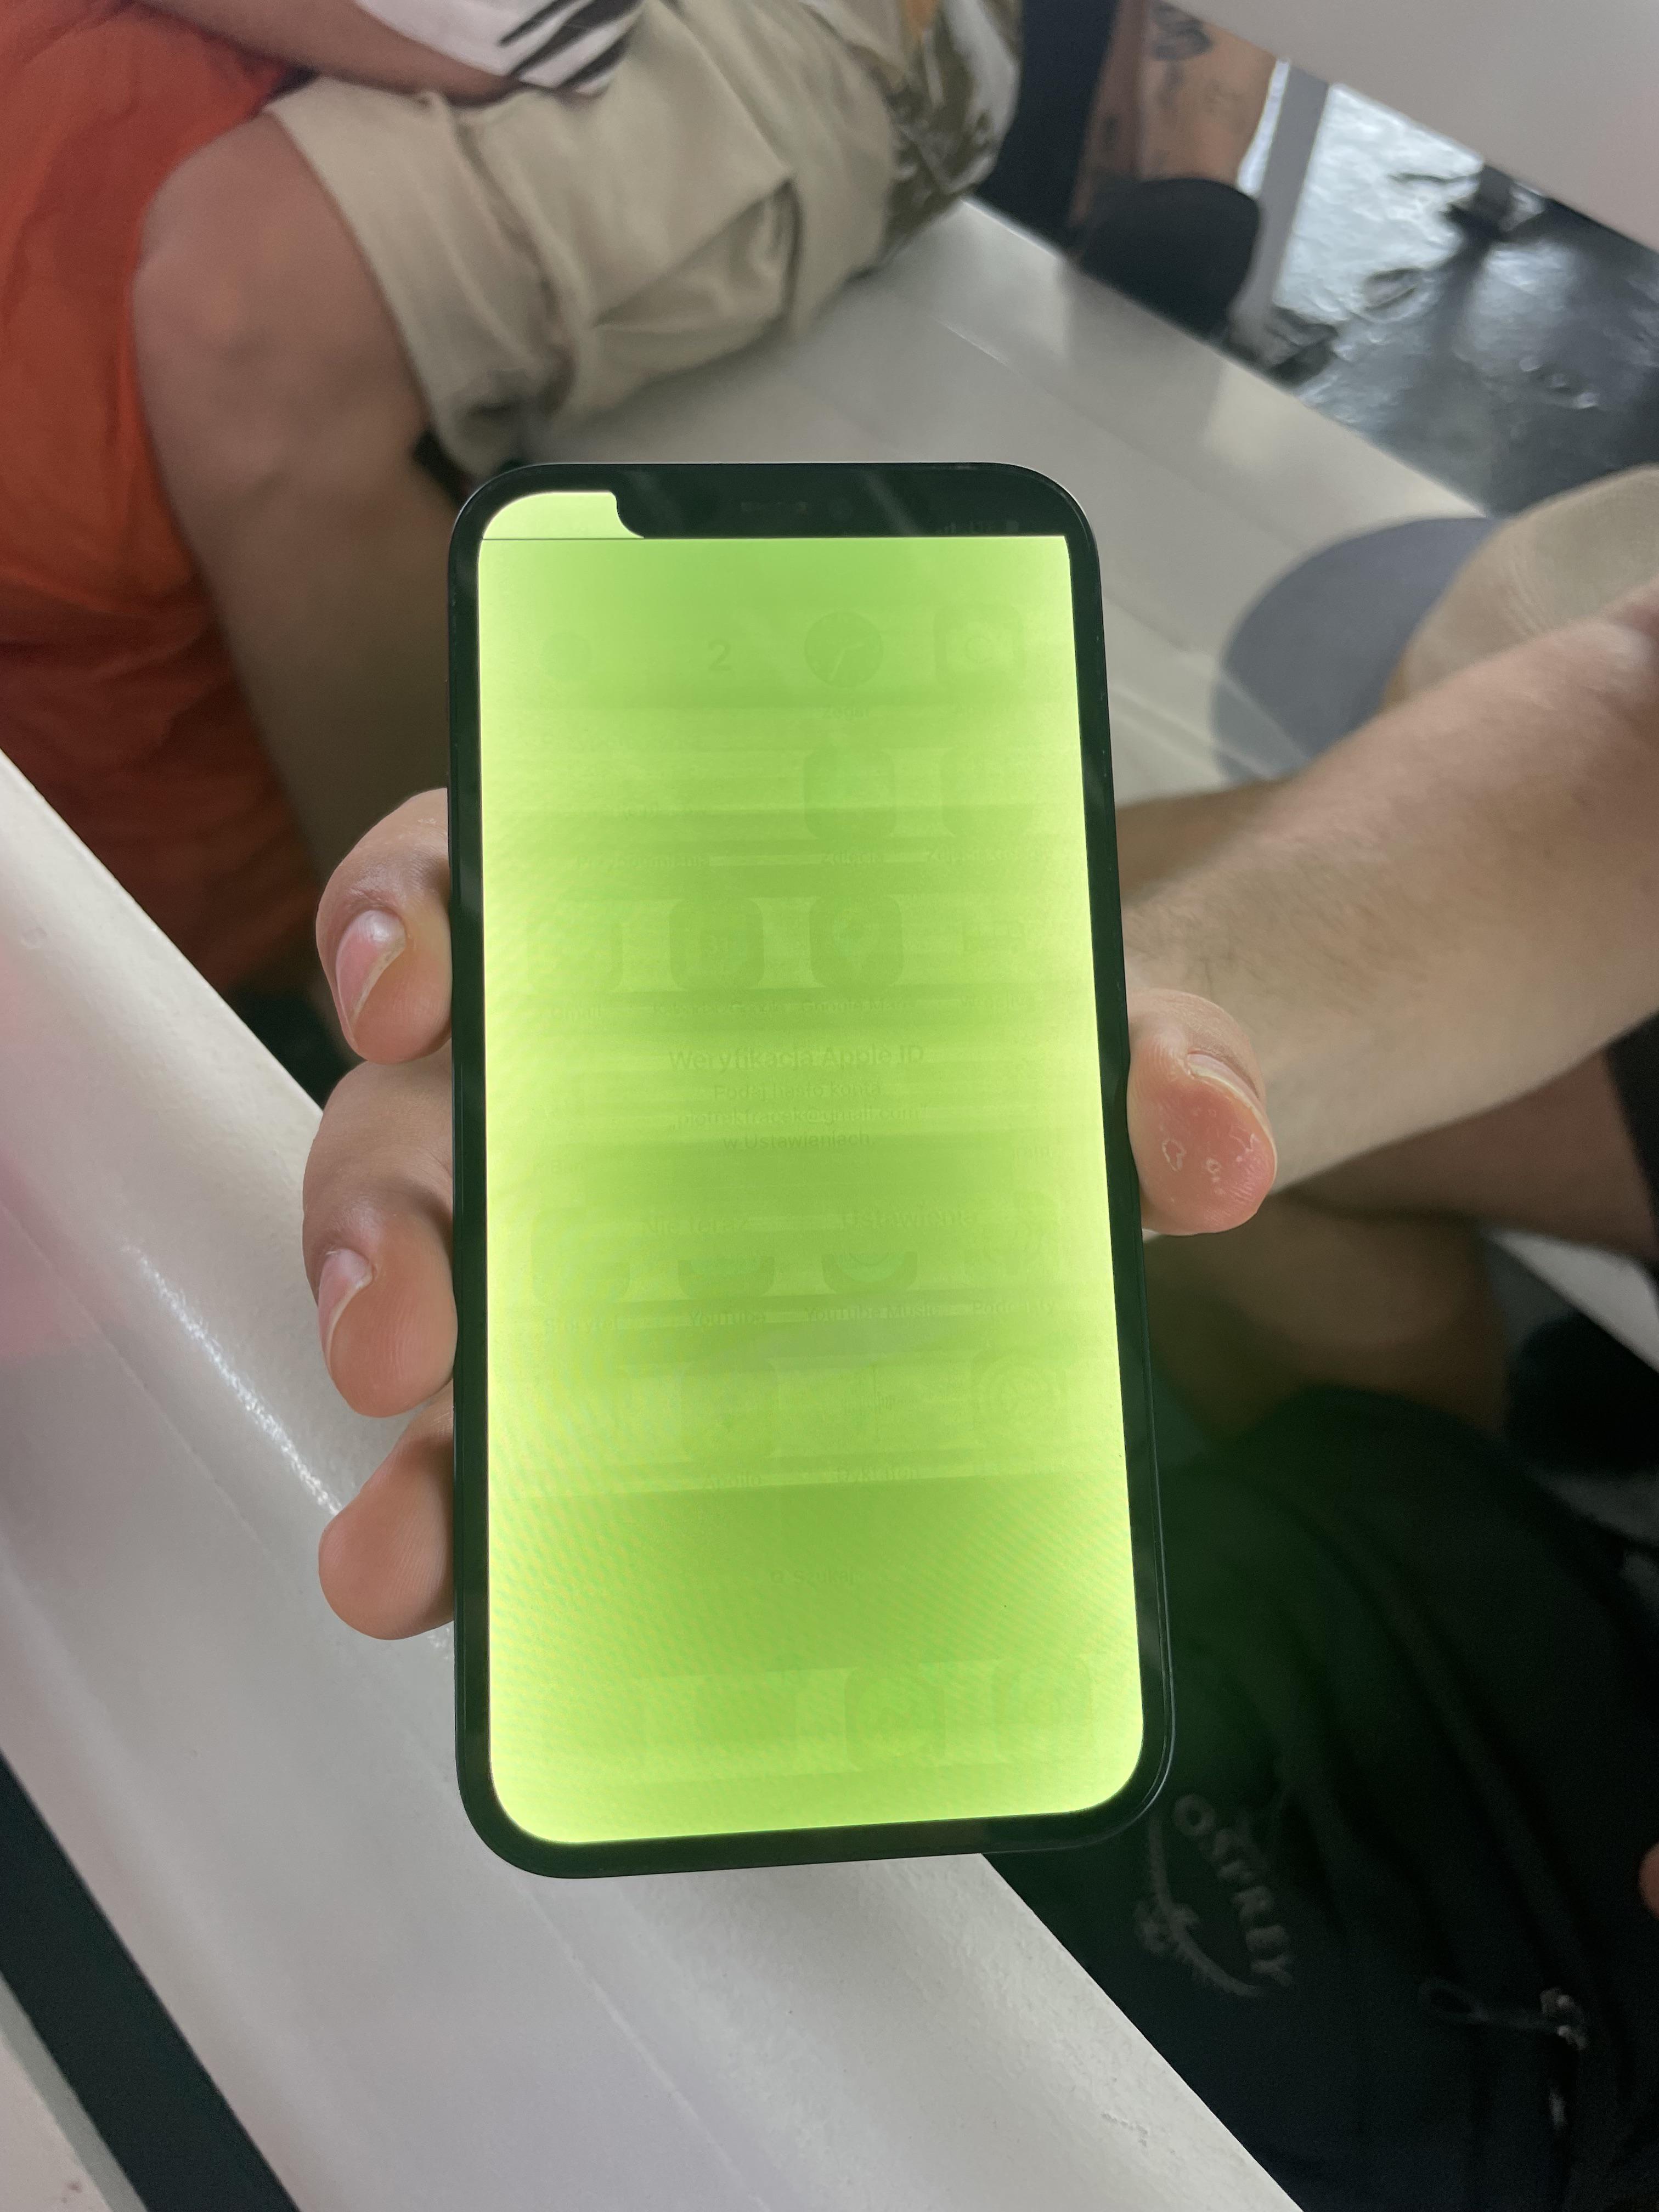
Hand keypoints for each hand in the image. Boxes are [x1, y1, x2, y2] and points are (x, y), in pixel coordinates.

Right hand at [303, 792, 1276, 1638]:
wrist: (1111, 1159)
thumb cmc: (1049, 1039)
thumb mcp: (1118, 1012)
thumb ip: (1164, 1045)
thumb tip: (1210, 1144)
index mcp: (656, 932)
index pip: (473, 879)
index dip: (398, 919)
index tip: (405, 994)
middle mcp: (589, 1090)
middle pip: (414, 1128)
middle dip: (378, 1228)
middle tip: (406, 1336)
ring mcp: (601, 1252)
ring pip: (448, 1317)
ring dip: (409, 1438)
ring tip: (405, 1560)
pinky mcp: (649, 1391)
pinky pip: (535, 1453)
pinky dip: (499, 1534)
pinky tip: (505, 1625)